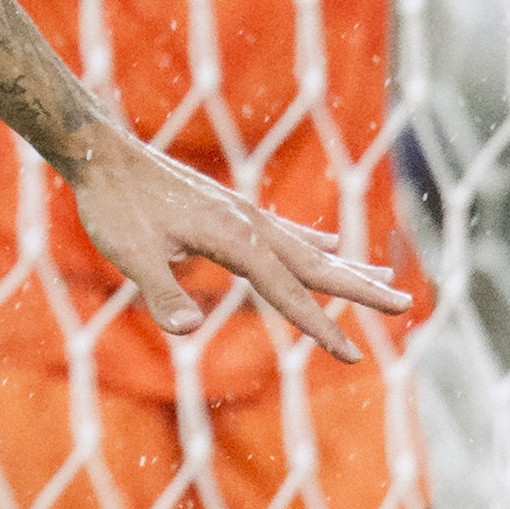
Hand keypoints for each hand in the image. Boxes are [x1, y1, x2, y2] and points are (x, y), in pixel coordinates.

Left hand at [64, 124, 413, 363]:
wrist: (102, 154)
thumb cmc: (112, 205)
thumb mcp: (128, 253)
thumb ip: (159, 290)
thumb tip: (184, 331)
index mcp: (231, 236)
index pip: (285, 289)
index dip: (318, 324)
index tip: (352, 355)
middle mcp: (247, 222)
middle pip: (314, 264)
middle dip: (359, 288)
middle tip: (407, 305)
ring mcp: (242, 213)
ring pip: (307, 247)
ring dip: (347, 266)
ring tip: (389, 278)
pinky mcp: (230, 209)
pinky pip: (285, 232)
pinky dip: (314, 244)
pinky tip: (332, 247)